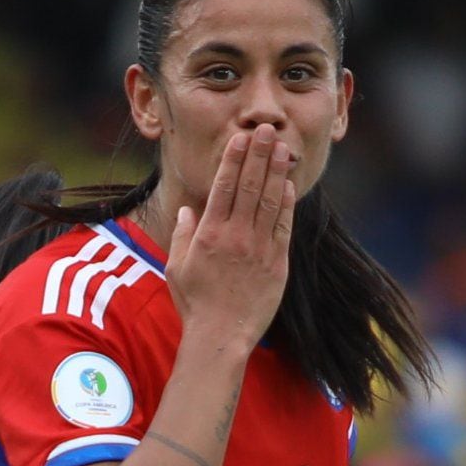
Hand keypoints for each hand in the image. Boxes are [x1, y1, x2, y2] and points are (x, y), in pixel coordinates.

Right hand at [164, 122, 296, 357]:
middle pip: (249, 186)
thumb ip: (183, 236)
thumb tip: (186, 211)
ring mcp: (258, 249)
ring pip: (269, 201)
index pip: (223, 187)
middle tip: (266, 129)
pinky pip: (283, 227)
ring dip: (276, 172)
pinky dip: (286, 204)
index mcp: (208, 235)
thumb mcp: (177, 268)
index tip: (240, 138)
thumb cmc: (195, 305)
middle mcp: (235, 237)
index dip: (233, 159)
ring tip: (282, 148)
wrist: (221, 336)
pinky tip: (288, 185)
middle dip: (258, 154)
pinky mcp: (277, 264)